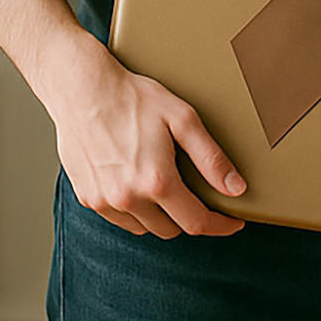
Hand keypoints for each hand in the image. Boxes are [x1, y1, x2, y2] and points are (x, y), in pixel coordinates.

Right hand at [48, 36, 246, 238]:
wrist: (83, 90)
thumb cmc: (134, 99)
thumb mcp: (183, 119)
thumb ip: (211, 158)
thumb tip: (236, 189)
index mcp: (157, 181)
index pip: (195, 222)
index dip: (219, 226)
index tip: (232, 223)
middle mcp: (128, 199)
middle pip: (171, 229)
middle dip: (189, 216)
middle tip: (198, 194)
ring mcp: (104, 202)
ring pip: (144, 228)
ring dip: (161, 216)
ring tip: (167, 185)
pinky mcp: (87, 198)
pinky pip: (119, 219)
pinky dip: (135, 211)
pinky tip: (140, 184)